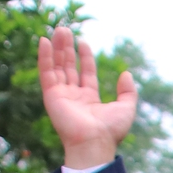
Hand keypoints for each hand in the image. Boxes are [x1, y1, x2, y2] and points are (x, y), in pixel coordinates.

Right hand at [36, 25, 137, 171]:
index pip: (86, 72)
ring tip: (58, 30)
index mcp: (89, 99)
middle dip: (67, 48)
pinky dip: (44, 57)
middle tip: (65, 30)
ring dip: (57, 48)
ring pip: (57, 66)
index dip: (85, 56)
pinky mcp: (51, 95)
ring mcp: (61, 95)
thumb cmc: (110, 130)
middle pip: (69, 66)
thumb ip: (128, 91)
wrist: (94, 142)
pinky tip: (44, 41)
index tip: (83, 41)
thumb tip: (126, 74)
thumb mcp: (126, 108)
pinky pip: (46, 72)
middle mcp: (74, 96)